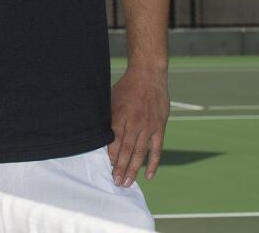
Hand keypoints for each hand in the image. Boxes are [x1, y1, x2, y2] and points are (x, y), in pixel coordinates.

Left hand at [108, 67, 168, 186]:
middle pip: (126, 149)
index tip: (107, 168)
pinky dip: (153, 163)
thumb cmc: (126, 88)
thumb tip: (99, 136)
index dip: (111, 155)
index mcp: (120, 115)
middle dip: (120, 167)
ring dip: (134, 168)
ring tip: (128, 183)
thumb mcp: (111, 100)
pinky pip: (157, 149)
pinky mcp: (159, 127)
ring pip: (140, 151)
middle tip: (116, 182)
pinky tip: (149, 176)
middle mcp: (135, 122)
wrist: (148, 75)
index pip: (115, 139)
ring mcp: (148, 126)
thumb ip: (108, 118)